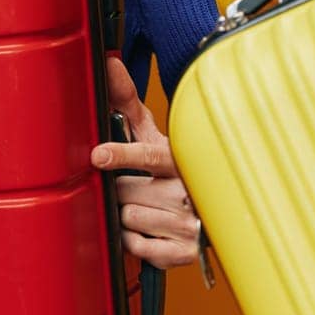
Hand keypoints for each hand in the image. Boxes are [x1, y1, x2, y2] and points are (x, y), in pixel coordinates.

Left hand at [90, 58, 198, 268]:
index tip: (98, 155)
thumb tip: (108, 63)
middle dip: (123, 190)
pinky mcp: (185, 252)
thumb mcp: (158, 136)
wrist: (215, 210)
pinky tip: (151, 228)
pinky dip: (137, 241)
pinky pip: (139, 248)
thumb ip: (128, 103)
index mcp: (181, 158)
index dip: (122, 154)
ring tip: (148, 206)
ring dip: (129, 216)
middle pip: (127, 193)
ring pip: (130, 220)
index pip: (149, 156)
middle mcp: (187, 190)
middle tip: (137, 186)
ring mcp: (187, 223)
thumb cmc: (177, 168)